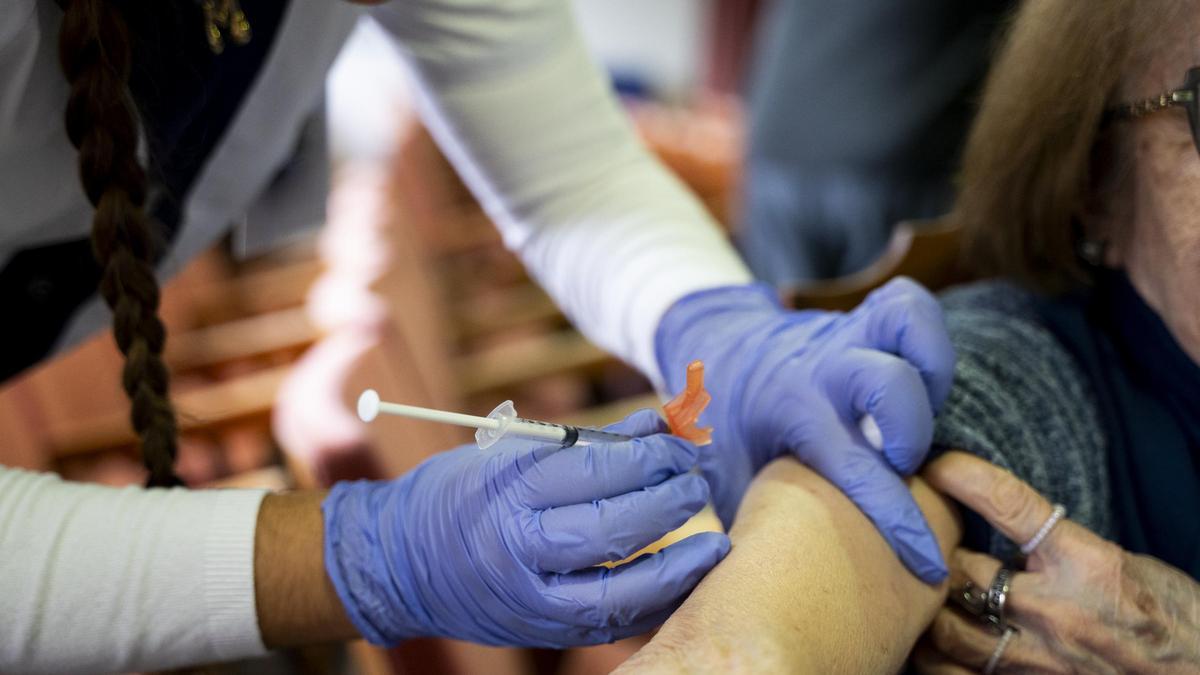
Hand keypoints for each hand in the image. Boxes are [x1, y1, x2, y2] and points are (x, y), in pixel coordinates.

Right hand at [321, 410, 729, 647]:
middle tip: (698, 478)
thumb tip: (661, 422)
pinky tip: (686, 577)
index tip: (680, 438)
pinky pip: (615, 623)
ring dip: (679, 565)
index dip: (649, 453)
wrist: (398, 564)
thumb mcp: (509, 452)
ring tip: (715, 540)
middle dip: (669, 500)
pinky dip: (657, 601)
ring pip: (622, 590)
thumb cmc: (459, 494)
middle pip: (614, 527)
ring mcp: (532, 599)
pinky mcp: (545, 630)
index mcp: (508, 492)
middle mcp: (520, 549)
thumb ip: (587, 441)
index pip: (596, 470)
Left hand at [655, 277, 954, 581]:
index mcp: (787, 411)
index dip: (896, 518)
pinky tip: (922, 377)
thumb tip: (756, 584)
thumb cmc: (725, 425)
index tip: (926, 561)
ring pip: (910, 322)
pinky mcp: (865, 319)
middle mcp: (821, 367)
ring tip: (921, 412)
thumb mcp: (722, 473)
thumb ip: (750, 515)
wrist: (716, 346)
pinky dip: (927, 337)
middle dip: (911, 430)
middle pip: (888, 382)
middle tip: (901, 462)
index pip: (854, 467)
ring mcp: (846, 335)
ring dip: (932, 368)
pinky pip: (910, 305)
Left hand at [916, 452, 1199, 673]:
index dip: (965, 479)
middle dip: (933, 554)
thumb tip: (1004, 525)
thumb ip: (1060, 545)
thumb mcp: (1122, 560)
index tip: (935, 465)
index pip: (1011, 506)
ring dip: (928, 609)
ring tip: (918, 593)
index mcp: (1086, 563)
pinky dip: (939, 659)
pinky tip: (928, 643)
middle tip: (920, 542)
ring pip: (949, 630)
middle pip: (962, 571)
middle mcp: (1056, 610)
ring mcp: (1041, 658)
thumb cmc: (1170, 616)